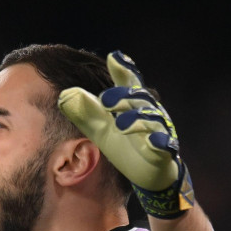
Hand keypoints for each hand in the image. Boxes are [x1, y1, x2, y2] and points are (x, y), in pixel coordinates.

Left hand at [57, 51, 193, 218]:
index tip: (115, 57)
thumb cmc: (125, 146)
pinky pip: (165, 144)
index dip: (124, 70)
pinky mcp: (165, 151)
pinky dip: (160, 142)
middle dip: (124, 98)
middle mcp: (148, 113)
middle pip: (138, 99)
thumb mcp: (101, 129)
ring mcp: (158, 131)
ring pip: (151, 120)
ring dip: (137, 121)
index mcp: (132, 105)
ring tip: (122, 125)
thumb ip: (86, 112)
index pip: (129, 83)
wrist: (148, 174)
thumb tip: (65, 95)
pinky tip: (153, 142)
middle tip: (106, 101)